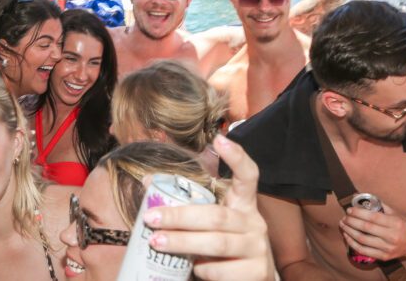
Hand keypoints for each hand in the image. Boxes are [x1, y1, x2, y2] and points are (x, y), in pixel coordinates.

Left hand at [143, 135, 273, 280]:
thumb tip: (148, 182)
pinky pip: (221, 271)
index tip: (219, 138)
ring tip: (156, 241)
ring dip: (182, 243)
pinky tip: (191, 268)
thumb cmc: (224, 243)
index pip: (247, 175)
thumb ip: (187, 204)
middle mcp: (254, 222)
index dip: (236, 156)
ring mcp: (257, 248)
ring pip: (216, 244)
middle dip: (179, 217)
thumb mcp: (210, 220)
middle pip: (216, 216)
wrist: (252, 280)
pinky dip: (202, 270)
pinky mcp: (256, 273)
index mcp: (244, 203)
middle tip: (151, 218)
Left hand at [340, 204, 405, 260]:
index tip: (349, 210)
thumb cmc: (402, 224)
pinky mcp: (384, 257)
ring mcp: (388, 248)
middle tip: (344, 217)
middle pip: (366, 228)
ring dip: (349, 232)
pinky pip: (365, 251)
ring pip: (363, 240)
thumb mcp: (393, 212)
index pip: (372, 218)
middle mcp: (391, 236)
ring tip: (342, 225)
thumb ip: (377, 204)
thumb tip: (358, 196)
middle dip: (351, 221)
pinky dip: (353, 244)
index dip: (359, 213)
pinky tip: (347, 236)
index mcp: (394, 223)